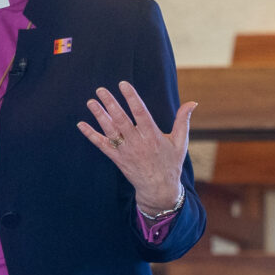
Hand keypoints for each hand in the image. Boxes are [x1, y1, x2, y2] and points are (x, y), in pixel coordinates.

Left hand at [77, 81, 195, 213]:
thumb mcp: (180, 142)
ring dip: (99, 116)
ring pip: (110, 131)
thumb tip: (193, 102)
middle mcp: (138, 143)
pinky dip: (91, 135)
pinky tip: (81, 124)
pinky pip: (102, 145)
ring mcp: (126, 151)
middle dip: (110, 103)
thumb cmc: (171, 163)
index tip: (123, 84)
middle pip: (121, 120)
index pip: (140, 112)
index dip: (131, 98)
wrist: (159, 189)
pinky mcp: (117, 159)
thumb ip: (183, 121)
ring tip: (91, 102)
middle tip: (100, 89)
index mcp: (153, 136)